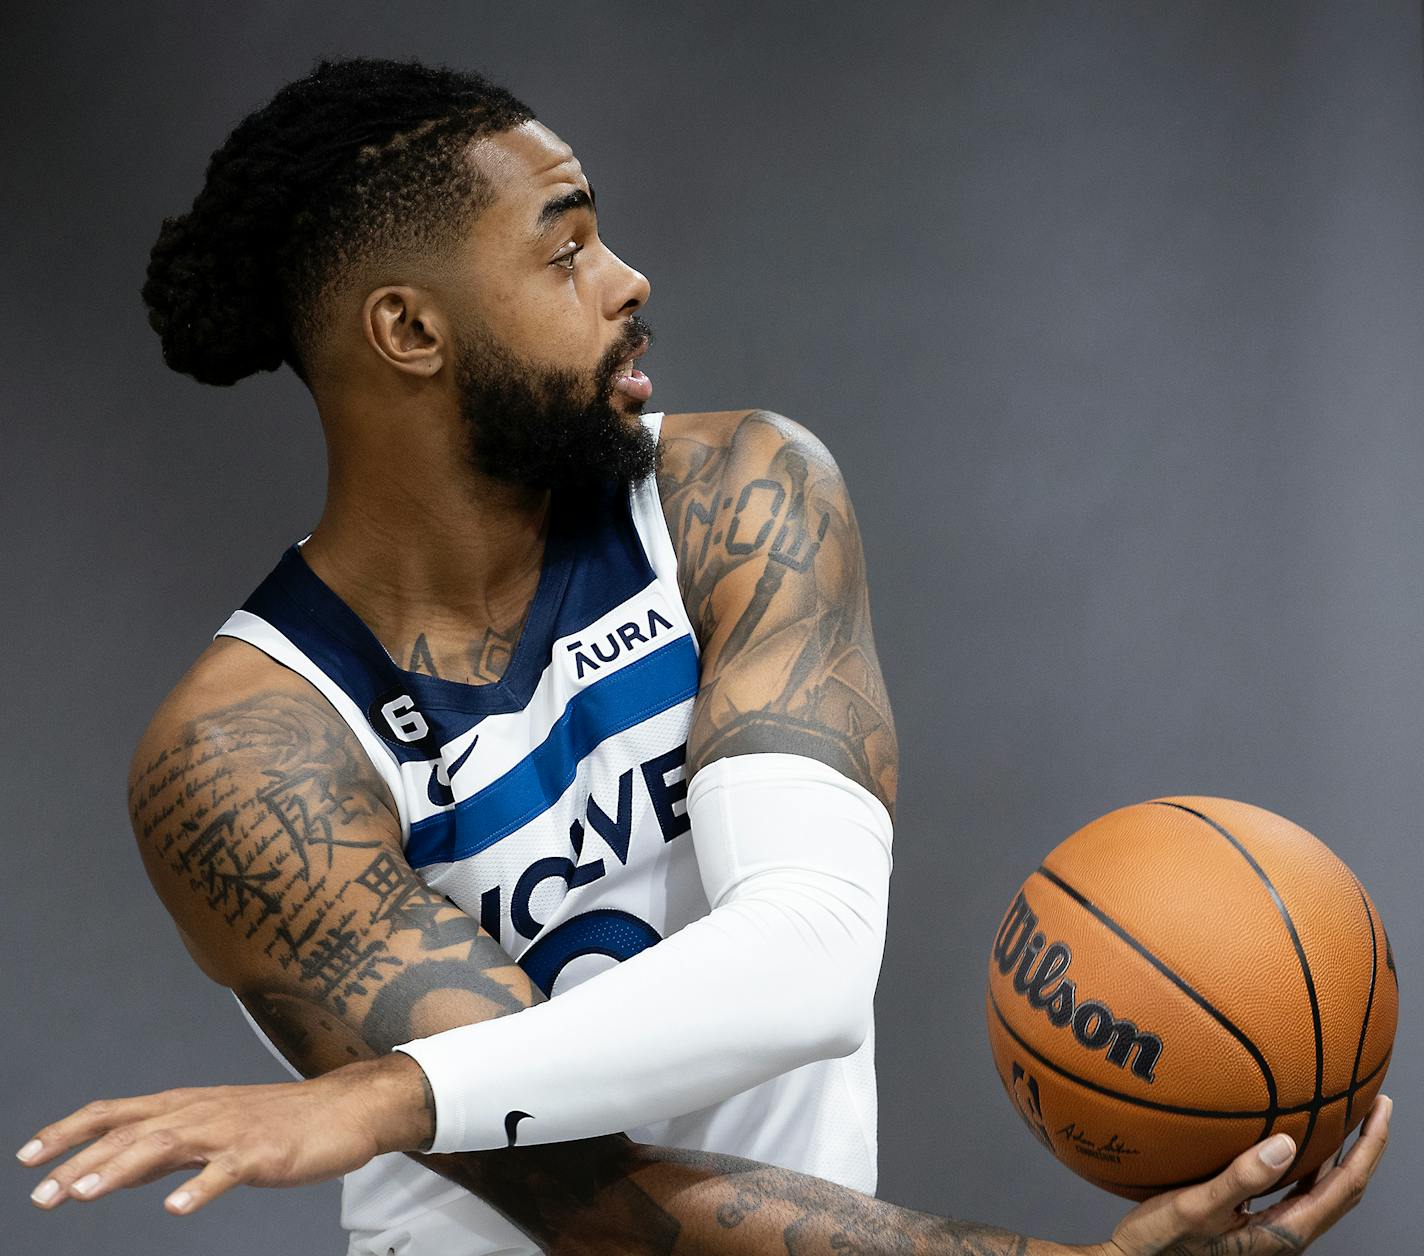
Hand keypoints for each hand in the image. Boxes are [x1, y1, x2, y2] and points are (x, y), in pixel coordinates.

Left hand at [17, 1053, 433, 1215]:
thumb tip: (113, 1166)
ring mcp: (232, 1131)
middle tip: (42, 1194)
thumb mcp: (214, 1128)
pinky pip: (227, 1171)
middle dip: (80, 1161)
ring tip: (85, 1193)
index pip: (115, 1113)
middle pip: (131, 1132)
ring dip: (123, 1168)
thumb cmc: (280, 1121)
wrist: (347, 1108)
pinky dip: (200, 1188)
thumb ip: (165, 1146)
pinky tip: (177, 1209)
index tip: (27, 1156)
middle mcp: (202, 1112)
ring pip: (168, 1144)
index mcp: (186, 1106)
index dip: (69, 1131)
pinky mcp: (264, 1153)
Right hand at [1095, 1094, 1390, 1254]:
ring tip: (1341, 1118)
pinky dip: (1308, 1162)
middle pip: (1344, 1189)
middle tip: (1373, 1106)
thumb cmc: (1162, 1244)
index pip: (1346, 1187)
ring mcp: (1272, 1230)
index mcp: (1283, 1232)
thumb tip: (1288, 1144)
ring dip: (1339, 1155)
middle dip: (1365, 1148)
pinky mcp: (1254, 1223)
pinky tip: (1289, 1141)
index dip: (1369, 1147)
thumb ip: (1241, 1178)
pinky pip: (1296, 1189)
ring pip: (1323, 1190)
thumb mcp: (1195, 1207)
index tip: (1381, 1109)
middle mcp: (1286, 1233)